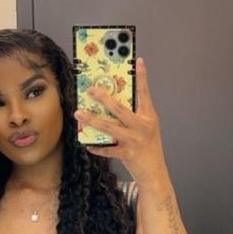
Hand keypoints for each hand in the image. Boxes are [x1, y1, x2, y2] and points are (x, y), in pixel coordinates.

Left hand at [74, 57, 168, 184]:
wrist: (154, 171)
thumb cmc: (148, 145)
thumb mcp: (147, 126)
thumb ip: (135, 113)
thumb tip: (113, 100)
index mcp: (148, 116)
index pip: (144, 93)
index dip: (142, 77)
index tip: (139, 61)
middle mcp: (142, 126)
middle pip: (120, 109)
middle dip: (104, 98)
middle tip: (90, 90)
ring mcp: (134, 140)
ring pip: (109, 128)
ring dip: (92, 120)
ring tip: (78, 113)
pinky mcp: (127, 154)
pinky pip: (107, 149)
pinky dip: (97, 146)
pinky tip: (87, 143)